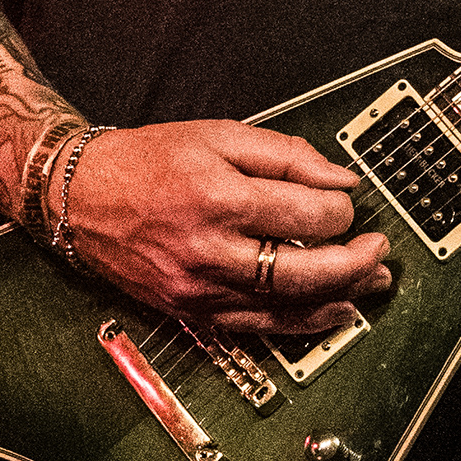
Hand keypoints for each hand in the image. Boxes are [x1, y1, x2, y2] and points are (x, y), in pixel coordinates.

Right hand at [58, 119, 391, 335]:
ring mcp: (200, 288)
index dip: (340, 211)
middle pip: (304, 270)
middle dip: (355, 262)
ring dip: (340, 297)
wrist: (80, 196)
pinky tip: (332, 312)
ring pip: (286, 305)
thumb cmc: (146, 162)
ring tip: (371, 285)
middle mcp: (210, 249)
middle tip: (380, 250)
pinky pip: (259, 326)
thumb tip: (340, 178)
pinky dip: (302, 322)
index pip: (307, 215)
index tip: (347, 203)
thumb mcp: (218, 134)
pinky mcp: (192, 311)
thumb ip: (286, 154)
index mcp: (218, 197)